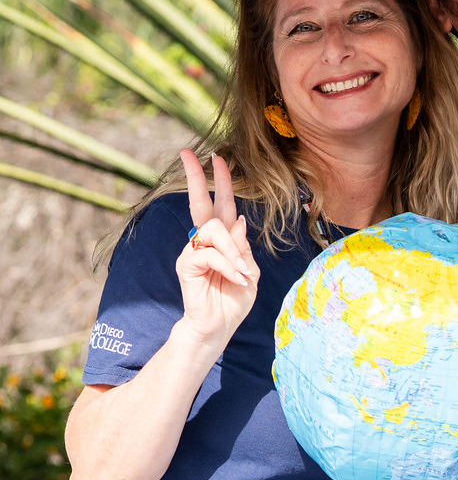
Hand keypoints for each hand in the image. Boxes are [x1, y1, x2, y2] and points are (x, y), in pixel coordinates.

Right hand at [174, 149, 259, 348]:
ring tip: (242, 275)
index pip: (221, 204)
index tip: (216, 158)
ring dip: (233, 252)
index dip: (221, 182)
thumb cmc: (234, 299)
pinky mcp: (186, 263)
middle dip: (196, 176)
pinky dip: (227, 266)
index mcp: (223, 239)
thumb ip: (243, 247)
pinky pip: (210, 253)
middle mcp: (205, 240)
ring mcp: (193, 250)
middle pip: (200, 202)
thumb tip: (238, 220)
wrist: (219, 326)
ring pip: (214, 231)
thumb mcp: (249, 271)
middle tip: (188, 154)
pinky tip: (234, 279)